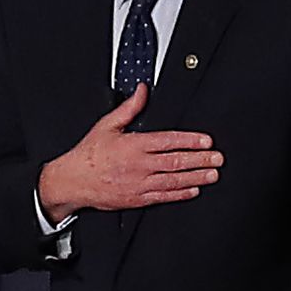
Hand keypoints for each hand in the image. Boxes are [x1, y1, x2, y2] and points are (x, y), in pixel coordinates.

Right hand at [36, 83, 222, 220]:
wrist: (73, 182)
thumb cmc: (89, 155)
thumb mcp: (107, 125)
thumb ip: (129, 108)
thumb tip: (142, 91)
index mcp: (134, 145)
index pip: (168, 141)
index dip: (190, 141)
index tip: (206, 141)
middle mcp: (139, 165)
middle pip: (176, 162)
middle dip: (200, 160)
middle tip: (217, 158)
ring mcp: (139, 184)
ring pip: (174, 181)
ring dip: (196, 177)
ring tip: (213, 174)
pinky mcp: (138, 199)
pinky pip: (164, 197)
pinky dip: (181, 194)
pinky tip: (194, 190)